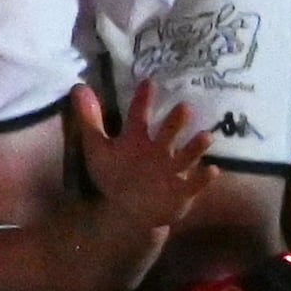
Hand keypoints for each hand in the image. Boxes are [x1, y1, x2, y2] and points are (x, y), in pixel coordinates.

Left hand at [68, 80, 218, 238]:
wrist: (129, 209)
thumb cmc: (116, 173)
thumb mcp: (98, 148)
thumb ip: (89, 119)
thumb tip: (79, 87)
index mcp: (137, 138)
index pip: (140, 115)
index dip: (143, 99)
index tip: (149, 81)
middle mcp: (158, 150)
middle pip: (168, 132)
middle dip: (176, 121)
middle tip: (184, 106)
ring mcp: (172, 169)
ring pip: (187, 155)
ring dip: (196, 146)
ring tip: (206, 136)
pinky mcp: (183, 190)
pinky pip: (195, 183)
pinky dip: (203, 177)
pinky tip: (211, 170)